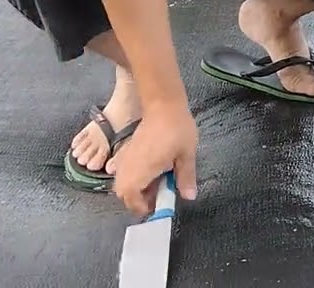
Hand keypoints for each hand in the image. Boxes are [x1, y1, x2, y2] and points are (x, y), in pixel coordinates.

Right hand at [107, 100, 198, 216]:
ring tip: (160, 181)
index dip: (143, 207)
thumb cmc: (176, 129)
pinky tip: (154, 169)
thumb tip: (189, 197)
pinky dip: (136, 176)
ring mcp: (125, 159)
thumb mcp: (186, 155)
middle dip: (139, 199)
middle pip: (124, 193)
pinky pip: (126, 171)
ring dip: (139, 187)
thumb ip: (186, 178)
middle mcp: (127, 168)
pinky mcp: (127, 151)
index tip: (159, 206)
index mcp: (140, 171)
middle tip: (160, 194)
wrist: (163, 104)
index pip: (131, 200)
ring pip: (124, 182)